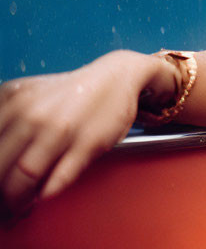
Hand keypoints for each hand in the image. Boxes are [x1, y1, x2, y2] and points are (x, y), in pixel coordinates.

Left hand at [0, 51, 153, 213]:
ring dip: (18, 199)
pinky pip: (58, 180)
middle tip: (5, 202)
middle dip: (2, 190)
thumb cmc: (71, 92)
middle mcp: (33, 112)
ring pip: (24, 176)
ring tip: (19, 205)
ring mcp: (60, 128)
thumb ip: (4, 122)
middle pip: (0, 165)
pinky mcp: (87, 143)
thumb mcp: (27, 96)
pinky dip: (47, 193)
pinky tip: (44, 192)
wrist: (117, 76)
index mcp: (12, 99)